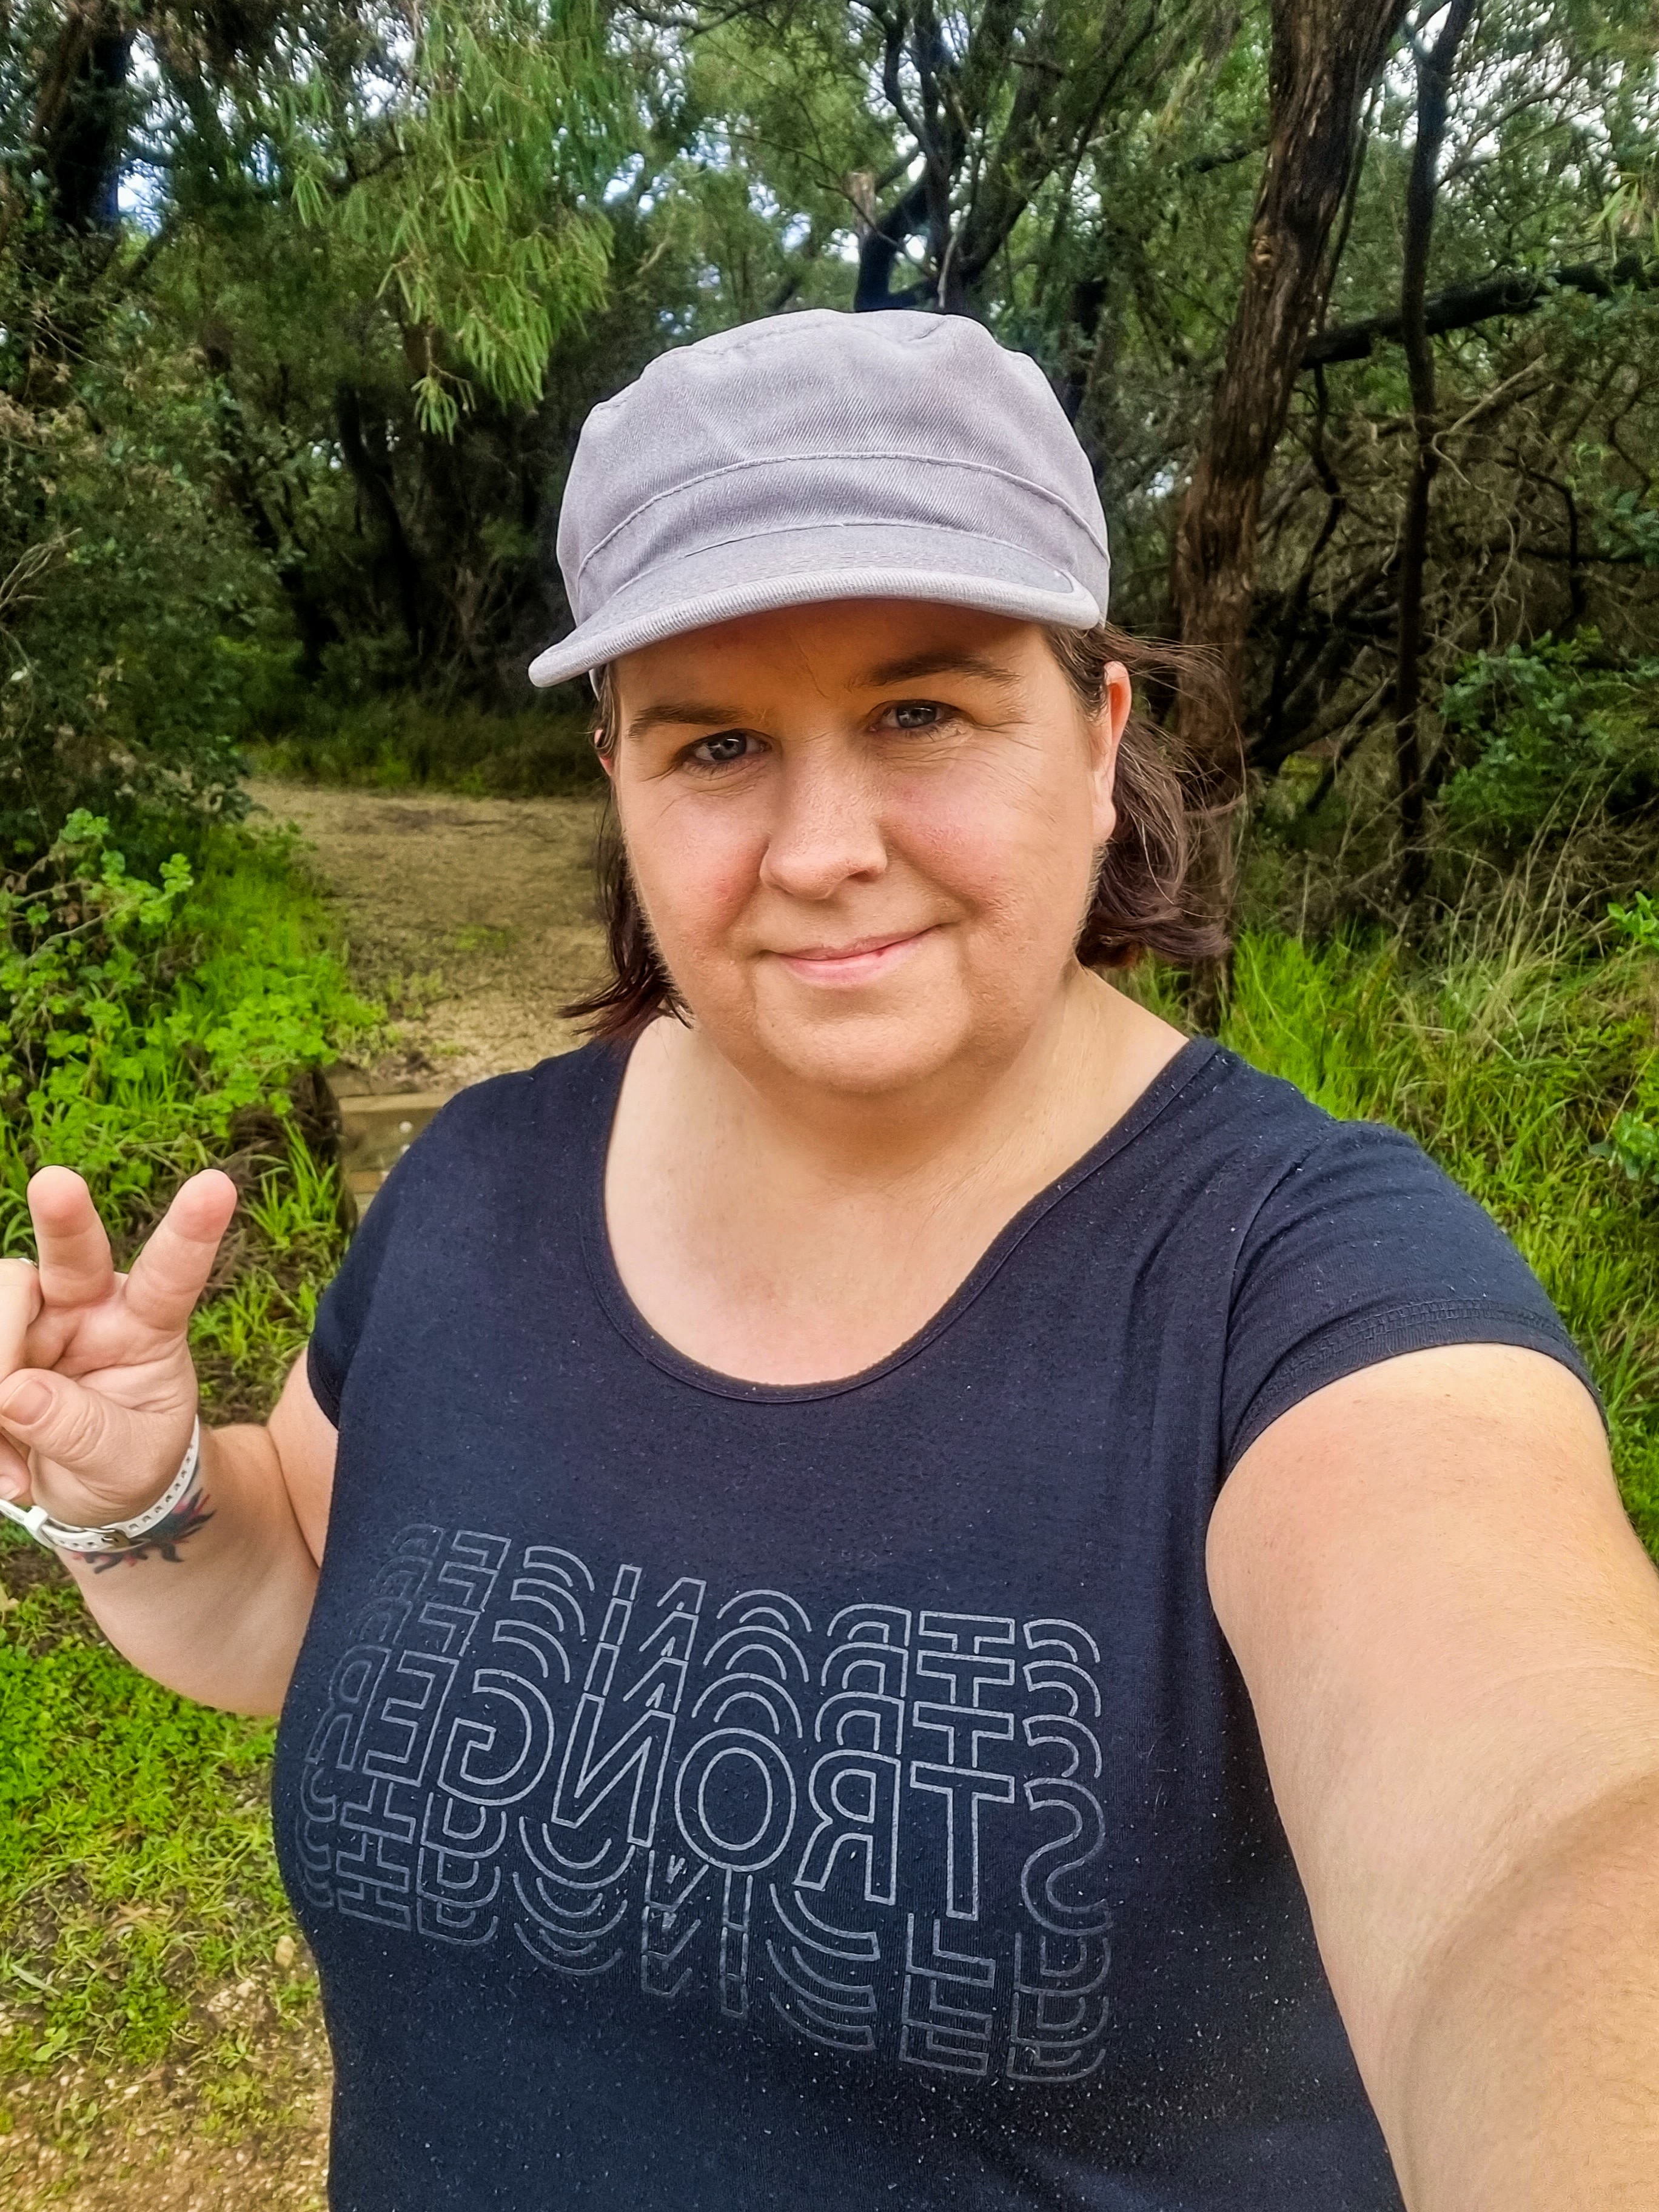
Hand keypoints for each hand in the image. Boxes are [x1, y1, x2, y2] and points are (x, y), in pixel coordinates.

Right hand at [0, 1166, 238, 1532]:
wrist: (92, 1488)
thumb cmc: (128, 1462)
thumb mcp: (126, 1463)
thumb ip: (82, 1431)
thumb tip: (14, 1392)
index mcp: (149, 1325)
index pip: (172, 1275)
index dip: (191, 1232)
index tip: (215, 1186)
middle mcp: (90, 1305)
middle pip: (72, 1251)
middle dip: (64, 1217)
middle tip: (56, 1184)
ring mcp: (35, 1317)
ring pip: (2, 1298)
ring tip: (15, 1469)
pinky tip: (9, 1472)